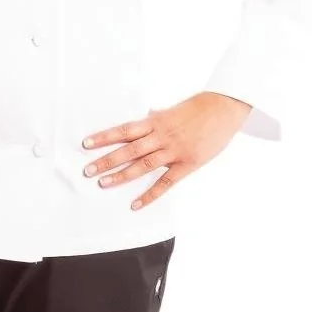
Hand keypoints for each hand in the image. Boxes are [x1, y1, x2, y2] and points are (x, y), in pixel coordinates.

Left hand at [81, 91, 252, 209]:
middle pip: (128, 149)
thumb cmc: (199, 108)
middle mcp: (161, 136)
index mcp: (155, 121)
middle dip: (106, 160)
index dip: (104, 137)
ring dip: (122, 175)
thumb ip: (158, 116)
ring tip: (103, 183)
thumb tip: (146, 115)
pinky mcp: (187, 164)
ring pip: (143, 165)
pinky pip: (165, 182)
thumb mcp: (174, 110)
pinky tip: (135, 204)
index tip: (86, 144)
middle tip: (87, 170)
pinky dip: (150, 195)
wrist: (224, 109)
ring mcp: (173, 151)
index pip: (124, 130)